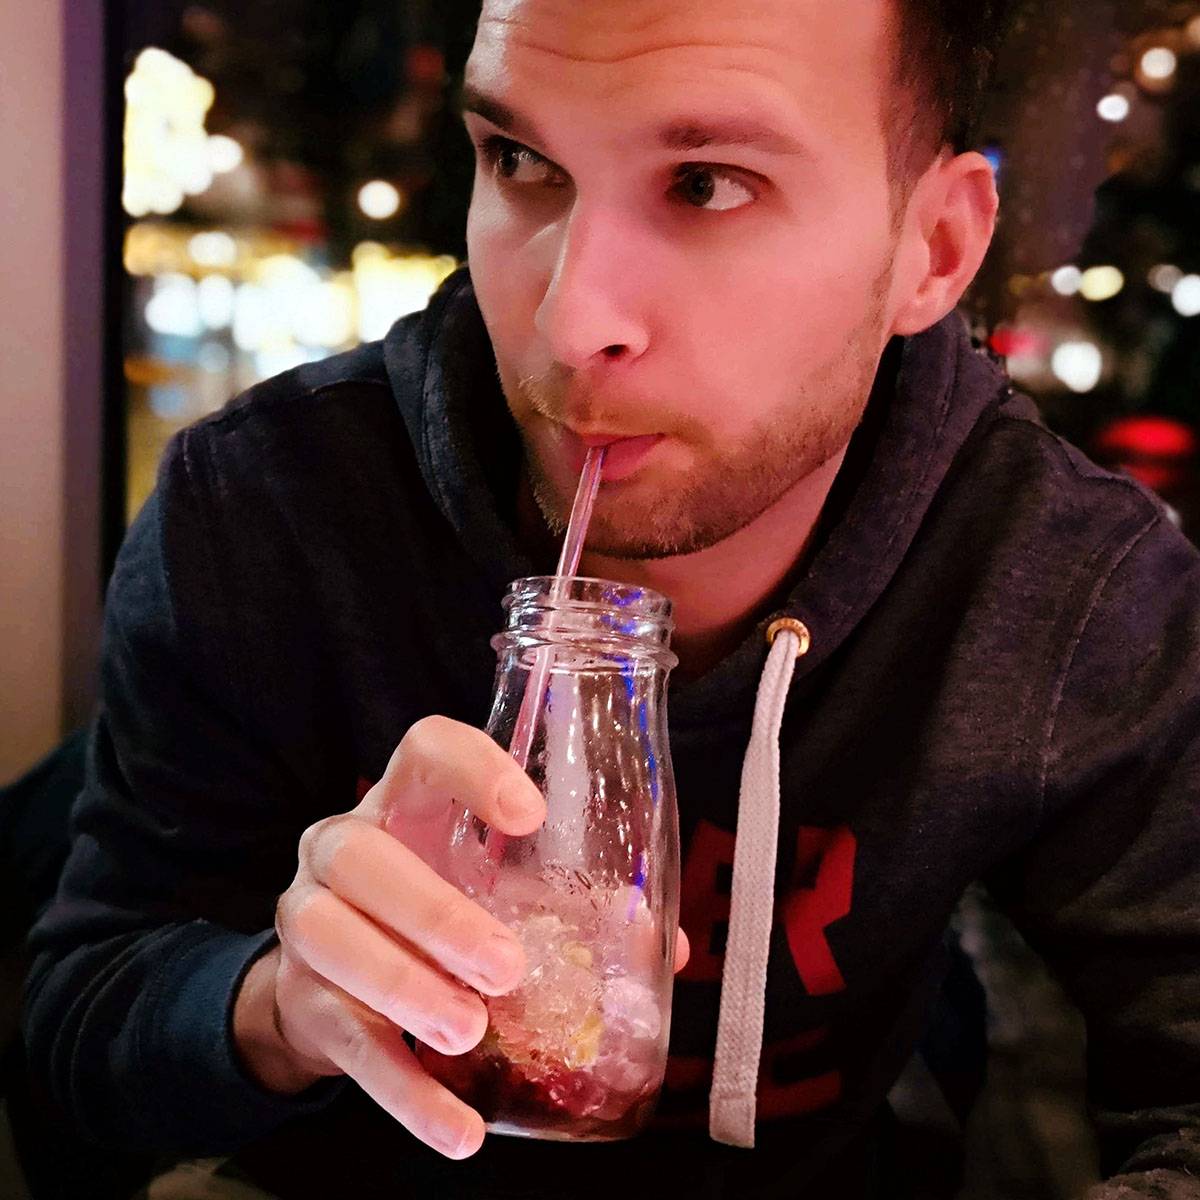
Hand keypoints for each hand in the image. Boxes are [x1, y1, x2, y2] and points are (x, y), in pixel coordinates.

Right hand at [232, 716, 690, 1160]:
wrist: (332, 977)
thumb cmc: (432, 911)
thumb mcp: (493, 891)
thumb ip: (569, 906)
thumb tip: (667, 947)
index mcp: (404, 804)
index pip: (424, 750)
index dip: (472, 770)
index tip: (530, 814)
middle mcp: (341, 848)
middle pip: (361, 855)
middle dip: (434, 913)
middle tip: (506, 967)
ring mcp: (309, 921)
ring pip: (332, 938)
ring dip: (405, 988)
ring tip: (469, 1030)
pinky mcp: (303, 1001)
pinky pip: (345, 1043)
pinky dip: (403, 1091)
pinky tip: (457, 1127)